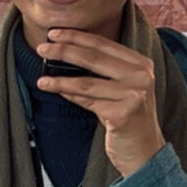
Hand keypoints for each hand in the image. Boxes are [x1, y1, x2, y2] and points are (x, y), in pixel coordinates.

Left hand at [36, 29, 165, 177]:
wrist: (146, 152)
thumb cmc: (129, 120)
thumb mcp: (121, 90)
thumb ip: (103, 72)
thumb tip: (65, 55)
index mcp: (141, 64)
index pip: (103, 44)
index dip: (76, 36)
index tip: (54, 33)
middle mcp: (141, 76)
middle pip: (93, 58)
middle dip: (63, 51)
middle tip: (41, 49)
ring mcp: (134, 95)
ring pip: (86, 82)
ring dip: (59, 80)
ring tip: (41, 79)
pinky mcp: (123, 114)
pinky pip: (87, 101)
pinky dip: (69, 95)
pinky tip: (55, 91)